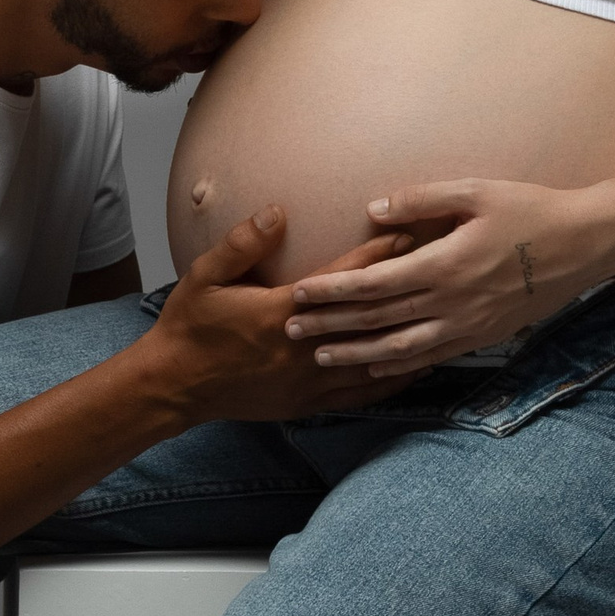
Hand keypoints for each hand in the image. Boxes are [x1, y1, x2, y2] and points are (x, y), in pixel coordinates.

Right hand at [142, 212, 420, 421]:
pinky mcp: (306, 403)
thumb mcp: (205, 276)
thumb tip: (278, 212)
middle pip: (365, 319)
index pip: (341, 281)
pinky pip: (358, 394)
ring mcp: (306, 382)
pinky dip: (389, 380)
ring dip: (406, 339)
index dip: (376, 255)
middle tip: (437, 270)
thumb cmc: (189, 326)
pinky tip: (412, 369)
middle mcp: (301, 350)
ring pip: (370, 360)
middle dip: (403, 292)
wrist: (173, 386)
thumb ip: (243, 244)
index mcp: (280, 315)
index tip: (405, 235)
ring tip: (441, 320)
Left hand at [285, 178, 608, 374]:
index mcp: (444, 264)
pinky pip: (431, 359)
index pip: (373, 284)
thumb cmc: (528, 209)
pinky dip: (398, 367)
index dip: (333, 290)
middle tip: (290, 330)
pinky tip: (374, 370)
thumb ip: (421, 200)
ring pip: (400, 350)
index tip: (299, 293)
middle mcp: (451, 303)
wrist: (584, 245)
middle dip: (331, 327)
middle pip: (378, 321)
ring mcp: (467, 326)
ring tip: (322, 357)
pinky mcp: (482, 338)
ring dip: (357, 355)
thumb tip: (373, 211)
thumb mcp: (475, 192)